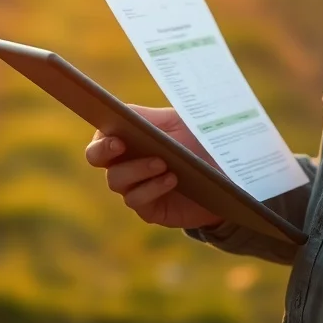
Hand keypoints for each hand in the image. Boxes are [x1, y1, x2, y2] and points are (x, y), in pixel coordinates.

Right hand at [84, 105, 224, 229]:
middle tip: (121, 145)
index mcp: (128, 138)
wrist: (226, 175)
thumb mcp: (177, 122)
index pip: (100, 136)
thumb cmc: (199, 142)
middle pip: (96, 158)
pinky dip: (152, 188)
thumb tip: (123, 113)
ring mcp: (134, 187)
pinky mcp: (149, 209)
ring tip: (162, 163)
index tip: (116, 137)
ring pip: (116, 180)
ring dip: (137, 169)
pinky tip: (171, 179)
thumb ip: (149, 118)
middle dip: (104, 151)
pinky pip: (137, 200)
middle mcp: (124, 163)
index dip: (101, 136)